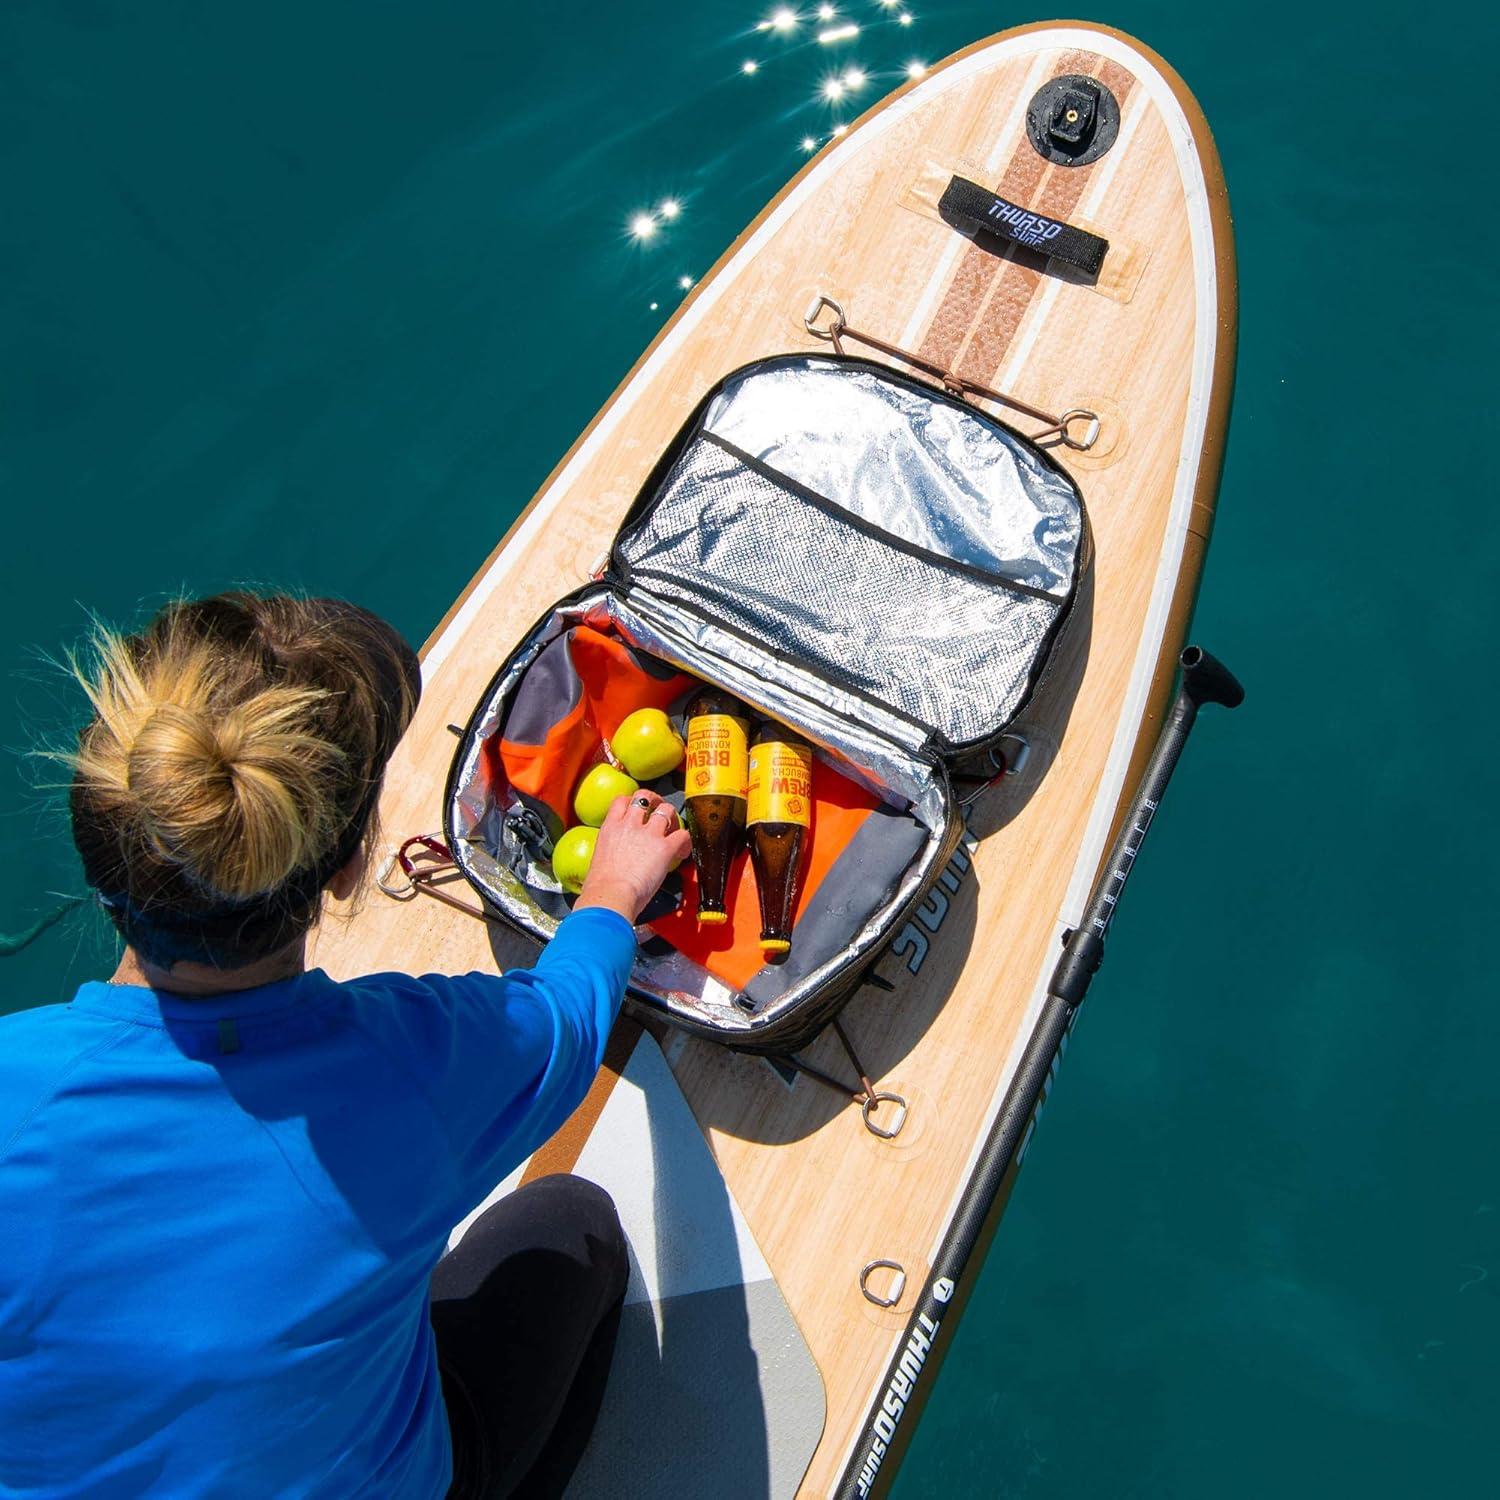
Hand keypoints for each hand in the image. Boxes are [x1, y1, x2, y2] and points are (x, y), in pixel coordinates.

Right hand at [574, 791, 692, 923]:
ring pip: (667, 810)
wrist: (610, 896)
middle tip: (660, 810)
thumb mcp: (599, 860)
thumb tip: (615, 859)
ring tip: (674, 830)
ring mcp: (648, 834)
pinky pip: (683, 835)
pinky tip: (683, 851)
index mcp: (610, 828)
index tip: (638, 810)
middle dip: (655, 801)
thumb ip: (611, 851)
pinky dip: (686, 841)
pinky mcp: (665, 848)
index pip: (622, 801)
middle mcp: (629, 825)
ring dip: (673, 819)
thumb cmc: (601, 888)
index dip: (632, 802)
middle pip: (645, 796)